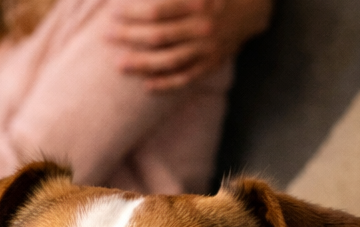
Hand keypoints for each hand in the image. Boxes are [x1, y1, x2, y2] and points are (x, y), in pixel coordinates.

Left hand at [106, 0, 271, 90]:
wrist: (253, 8)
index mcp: (199, 3)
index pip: (157, 11)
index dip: (133, 12)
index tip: (113, 12)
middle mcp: (203, 27)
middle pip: (159, 36)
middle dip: (129, 36)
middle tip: (107, 35)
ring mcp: (208, 48)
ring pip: (169, 60)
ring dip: (142, 64)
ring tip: (119, 65)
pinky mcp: (212, 63)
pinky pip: (187, 77)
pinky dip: (166, 83)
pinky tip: (146, 86)